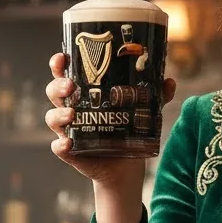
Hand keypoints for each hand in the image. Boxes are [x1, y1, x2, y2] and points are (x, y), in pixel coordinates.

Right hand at [44, 52, 177, 187]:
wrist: (126, 166)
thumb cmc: (128, 131)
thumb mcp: (143, 111)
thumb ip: (155, 96)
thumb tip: (169, 82)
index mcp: (84, 93)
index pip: (65, 73)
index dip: (59, 64)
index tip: (62, 57)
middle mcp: (72, 109)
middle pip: (54, 91)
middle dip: (58, 86)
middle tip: (70, 86)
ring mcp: (69, 130)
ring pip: (52, 118)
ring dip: (58, 114)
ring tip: (71, 114)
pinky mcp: (70, 152)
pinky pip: (59, 148)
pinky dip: (61, 146)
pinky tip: (68, 144)